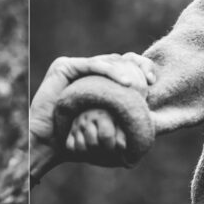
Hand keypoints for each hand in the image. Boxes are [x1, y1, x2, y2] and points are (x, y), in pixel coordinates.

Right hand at [30, 53, 154, 183]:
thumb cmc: (80, 138)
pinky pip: (91, 64)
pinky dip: (108, 71)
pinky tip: (123, 82)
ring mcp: (75, 66)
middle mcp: (88, 70)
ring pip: (107, 60)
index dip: (141, 66)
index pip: (124, 64)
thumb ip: (125, 112)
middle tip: (149, 80)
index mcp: (99, 79)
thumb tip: (153, 110)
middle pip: (118, 59)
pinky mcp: (64, 66)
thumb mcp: (109, 124)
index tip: (153, 80)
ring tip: (134, 86)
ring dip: (124, 71)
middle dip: (137, 65)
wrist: (50, 144)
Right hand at [66, 109, 126, 156]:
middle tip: (108, 151)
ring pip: (80, 147)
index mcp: (102, 114)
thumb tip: (122, 146)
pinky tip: (89, 151)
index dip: (111, 146)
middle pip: (93, 144)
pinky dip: (80, 153)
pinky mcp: (70, 133)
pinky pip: (71, 148)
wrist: (101, 119)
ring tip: (99, 152)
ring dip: (91, 154)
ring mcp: (76, 126)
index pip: (105, 136)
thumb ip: (123, 136)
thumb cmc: (116, 125)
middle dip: (102, 152)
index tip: (115, 147)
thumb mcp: (122, 128)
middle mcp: (86, 118)